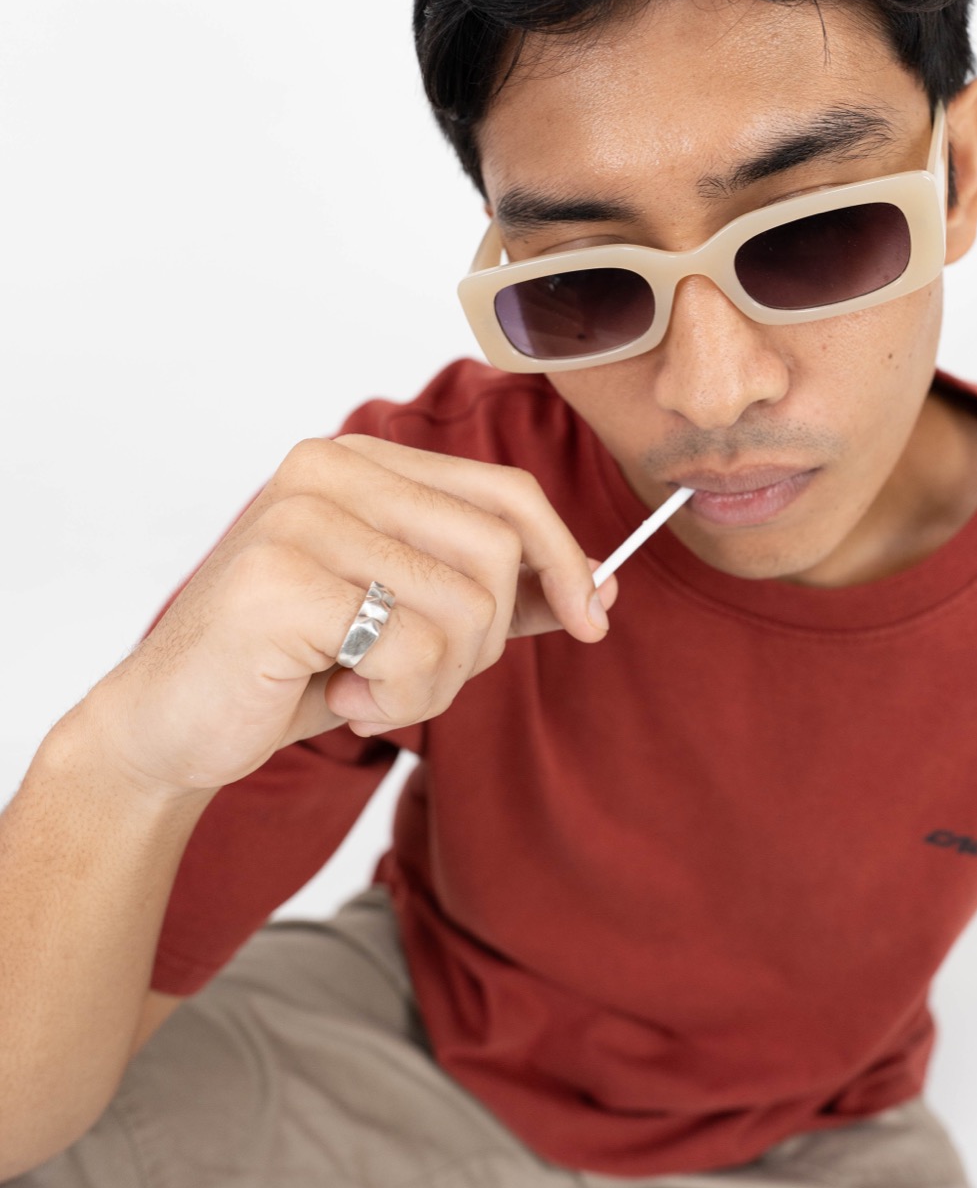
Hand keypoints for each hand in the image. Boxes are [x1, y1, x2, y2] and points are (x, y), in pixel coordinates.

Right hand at [81, 435, 618, 799]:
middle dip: (481, 645)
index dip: (563, 559)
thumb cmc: (289, 667)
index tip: (592, 619)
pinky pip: (412, 651)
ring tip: (370, 692)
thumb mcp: (404, 621)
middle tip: (417, 680)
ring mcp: (300, 518)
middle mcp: (329, 469)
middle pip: (495, 554)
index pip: (505, 494)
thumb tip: (596, 585)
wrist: (170, 726)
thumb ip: (489, 592)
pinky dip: (396, 700)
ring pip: (462, 610)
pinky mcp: (280, 581)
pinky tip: (341, 700)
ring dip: (434, 685)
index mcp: (362, 461)